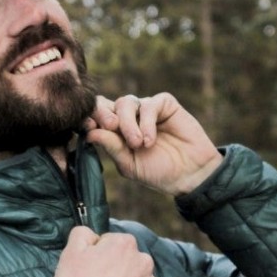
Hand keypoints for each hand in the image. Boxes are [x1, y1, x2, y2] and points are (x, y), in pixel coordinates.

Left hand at [85, 93, 221, 195]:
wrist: (190, 174)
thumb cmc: (158, 172)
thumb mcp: (130, 165)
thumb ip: (112, 148)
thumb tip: (90, 133)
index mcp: (115, 132)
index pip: (96, 117)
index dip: (89, 117)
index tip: (87, 125)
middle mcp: (128, 117)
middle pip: (107, 104)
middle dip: (105, 113)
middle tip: (111, 127)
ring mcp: (145, 109)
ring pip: (126, 102)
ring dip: (128, 123)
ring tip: (138, 144)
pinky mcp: (165, 104)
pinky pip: (149, 104)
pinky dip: (147, 122)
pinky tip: (150, 140)